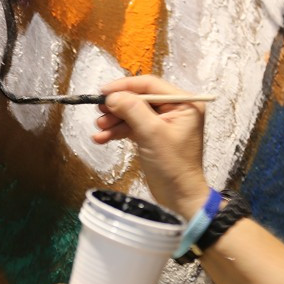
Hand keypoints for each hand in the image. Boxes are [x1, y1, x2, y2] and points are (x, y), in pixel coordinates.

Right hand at [93, 75, 210, 217]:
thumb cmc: (173, 165)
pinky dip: (118, 131)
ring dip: (114, 120)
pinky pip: (132, 127)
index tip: (103, 92)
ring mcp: (164, 123)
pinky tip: (102, 138)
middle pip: (140, 98)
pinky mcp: (153, 136)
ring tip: (99, 129)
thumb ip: (132, 110)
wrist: (179, 198)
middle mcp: (175, 109)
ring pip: (133, 113)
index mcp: (184, 103)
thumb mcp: (152, 134)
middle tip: (99, 111)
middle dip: (118, 106)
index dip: (125, 86)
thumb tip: (112, 96)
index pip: (150, 85)